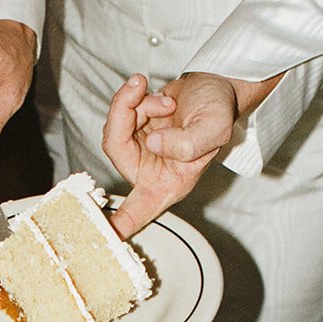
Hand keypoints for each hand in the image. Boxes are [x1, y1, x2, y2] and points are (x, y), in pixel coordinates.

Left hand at [102, 74, 214, 238]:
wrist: (213, 87)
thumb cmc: (218, 112)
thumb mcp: (216, 127)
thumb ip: (188, 143)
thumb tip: (151, 144)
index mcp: (170, 184)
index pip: (139, 211)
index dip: (119, 225)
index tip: (104, 234)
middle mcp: (150, 171)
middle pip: (117, 149)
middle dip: (127, 114)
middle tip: (150, 95)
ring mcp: (138, 149)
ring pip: (115, 128)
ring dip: (136, 104)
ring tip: (167, 102)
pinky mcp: (131, 129)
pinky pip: (119, 113)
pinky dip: (134, 97)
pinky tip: (154, 95)